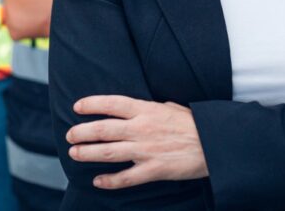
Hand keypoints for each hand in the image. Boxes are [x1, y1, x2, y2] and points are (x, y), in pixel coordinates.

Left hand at [67, 95, 207, 188]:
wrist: (214, 143)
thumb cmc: (195, 124)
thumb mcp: (171, 107)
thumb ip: (151, 108)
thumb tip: (137, 110)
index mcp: (146, 110)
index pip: (112, 104)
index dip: (91, 104)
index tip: (77, 107)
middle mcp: (142, 129)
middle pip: (103, 129)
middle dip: (82, 132)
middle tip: (69, 135)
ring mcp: (146, 150)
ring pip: (108, 152)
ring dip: (87, 153)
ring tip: (74, 153)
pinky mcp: (153, 169)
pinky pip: (126, 178)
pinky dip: (109, 181)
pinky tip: (97, 181)